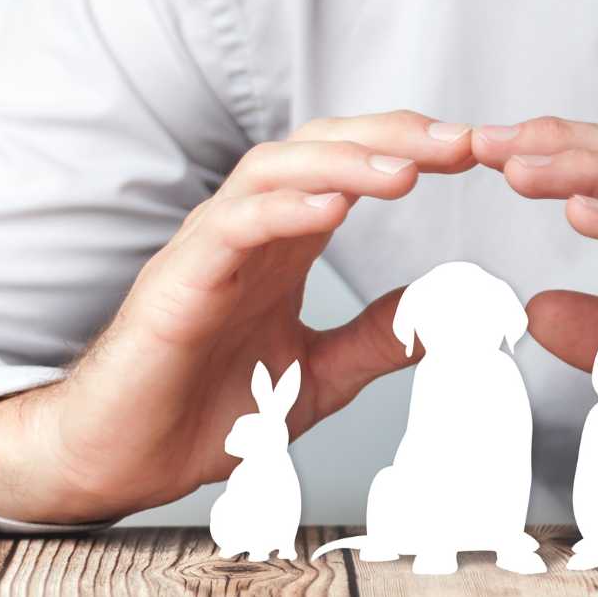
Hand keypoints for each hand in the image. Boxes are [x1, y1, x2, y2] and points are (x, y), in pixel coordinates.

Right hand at [0, 111, 475, 522]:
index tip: (472, 155)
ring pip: (271, 172)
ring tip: (406, 170)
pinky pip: (232, 227)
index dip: (407, 153)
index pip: (345, 171)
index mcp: (279, 249)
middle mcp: (245, 236)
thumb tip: (438, 317)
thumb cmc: (200, 413)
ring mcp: (207, 252)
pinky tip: (331, 208)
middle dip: (390, 138)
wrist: (125, 458)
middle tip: (459, 144)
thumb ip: (373, 341)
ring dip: (343, 162)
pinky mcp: (177, 283)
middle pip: (316, 149)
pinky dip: (283, 210)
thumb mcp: (317, 376)